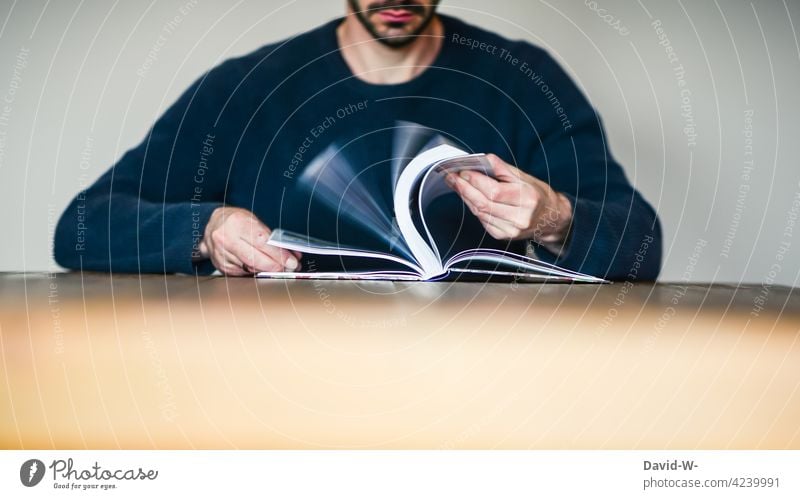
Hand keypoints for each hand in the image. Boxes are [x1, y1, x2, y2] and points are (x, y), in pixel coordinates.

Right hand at [198, 207, 301, 275]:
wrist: (213, 224)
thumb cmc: (236, 221)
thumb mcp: (254, 221)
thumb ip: (272, 238)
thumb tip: (292, 254)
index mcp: (237, 223)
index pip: (263, 243)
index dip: (279, 255)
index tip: (292, 262)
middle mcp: (226, 238)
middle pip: (256, 259)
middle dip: (276, 266)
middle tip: (289, 268)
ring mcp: (221, 254)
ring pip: (250, 268)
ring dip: (267, 270)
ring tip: (279, 268)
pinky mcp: (221, 265)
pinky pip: (243, 273)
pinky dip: (255, 271)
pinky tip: (261, 268)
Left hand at [445, 154, 572, 253]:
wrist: (550, 219)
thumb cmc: (538, 195)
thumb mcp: (525, 177)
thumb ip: (502, 169)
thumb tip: (483, 159)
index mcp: (527, 199)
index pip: (494, 191)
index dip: (475, 181)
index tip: (463, 171)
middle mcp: (519, 217)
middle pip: (484, 203)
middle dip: (464, 189)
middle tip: (452, 177)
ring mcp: (510, 230)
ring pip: (480, 213)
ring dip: (466, 197)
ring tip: (456, 184)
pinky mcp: (503, 236)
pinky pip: (482, 221)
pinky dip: (473, 207)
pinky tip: (469, 197)